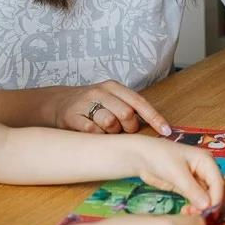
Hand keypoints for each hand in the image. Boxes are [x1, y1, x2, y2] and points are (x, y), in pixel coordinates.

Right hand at [52, 80, 171, 135]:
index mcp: (113, 86)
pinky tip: (93, 134)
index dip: (155, 117)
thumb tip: (158, 127)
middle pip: (126, 114)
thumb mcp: (111, 99)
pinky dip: (97, 137)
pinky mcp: (72, 116)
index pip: (139, 102)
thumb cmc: (92, 104)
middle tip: (122, 131)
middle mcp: (100, 91)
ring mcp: (85, 103)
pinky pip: (93, 132)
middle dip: (129, 128)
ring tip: (105, 130)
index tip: (167, 131)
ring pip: (110, 123)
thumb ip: (129, 108)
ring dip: (111, 133)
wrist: (58, 102)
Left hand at [128, 136, 224, 213]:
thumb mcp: (176, 173)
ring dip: (201, 208)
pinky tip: (186, 212)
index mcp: (206, 160)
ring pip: (206, 198)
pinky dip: (194, 208)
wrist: (141, 157)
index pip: (218, 182)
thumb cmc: (160, 157)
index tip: (209, 212)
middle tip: (199, 216)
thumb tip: (208, 206)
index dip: (216, 198)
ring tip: (189, 214)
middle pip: (215, 191)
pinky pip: (196, 201)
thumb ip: (192, 189)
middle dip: (209, 204)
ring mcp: (196, 179)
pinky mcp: (188, 188)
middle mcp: (205, 170)